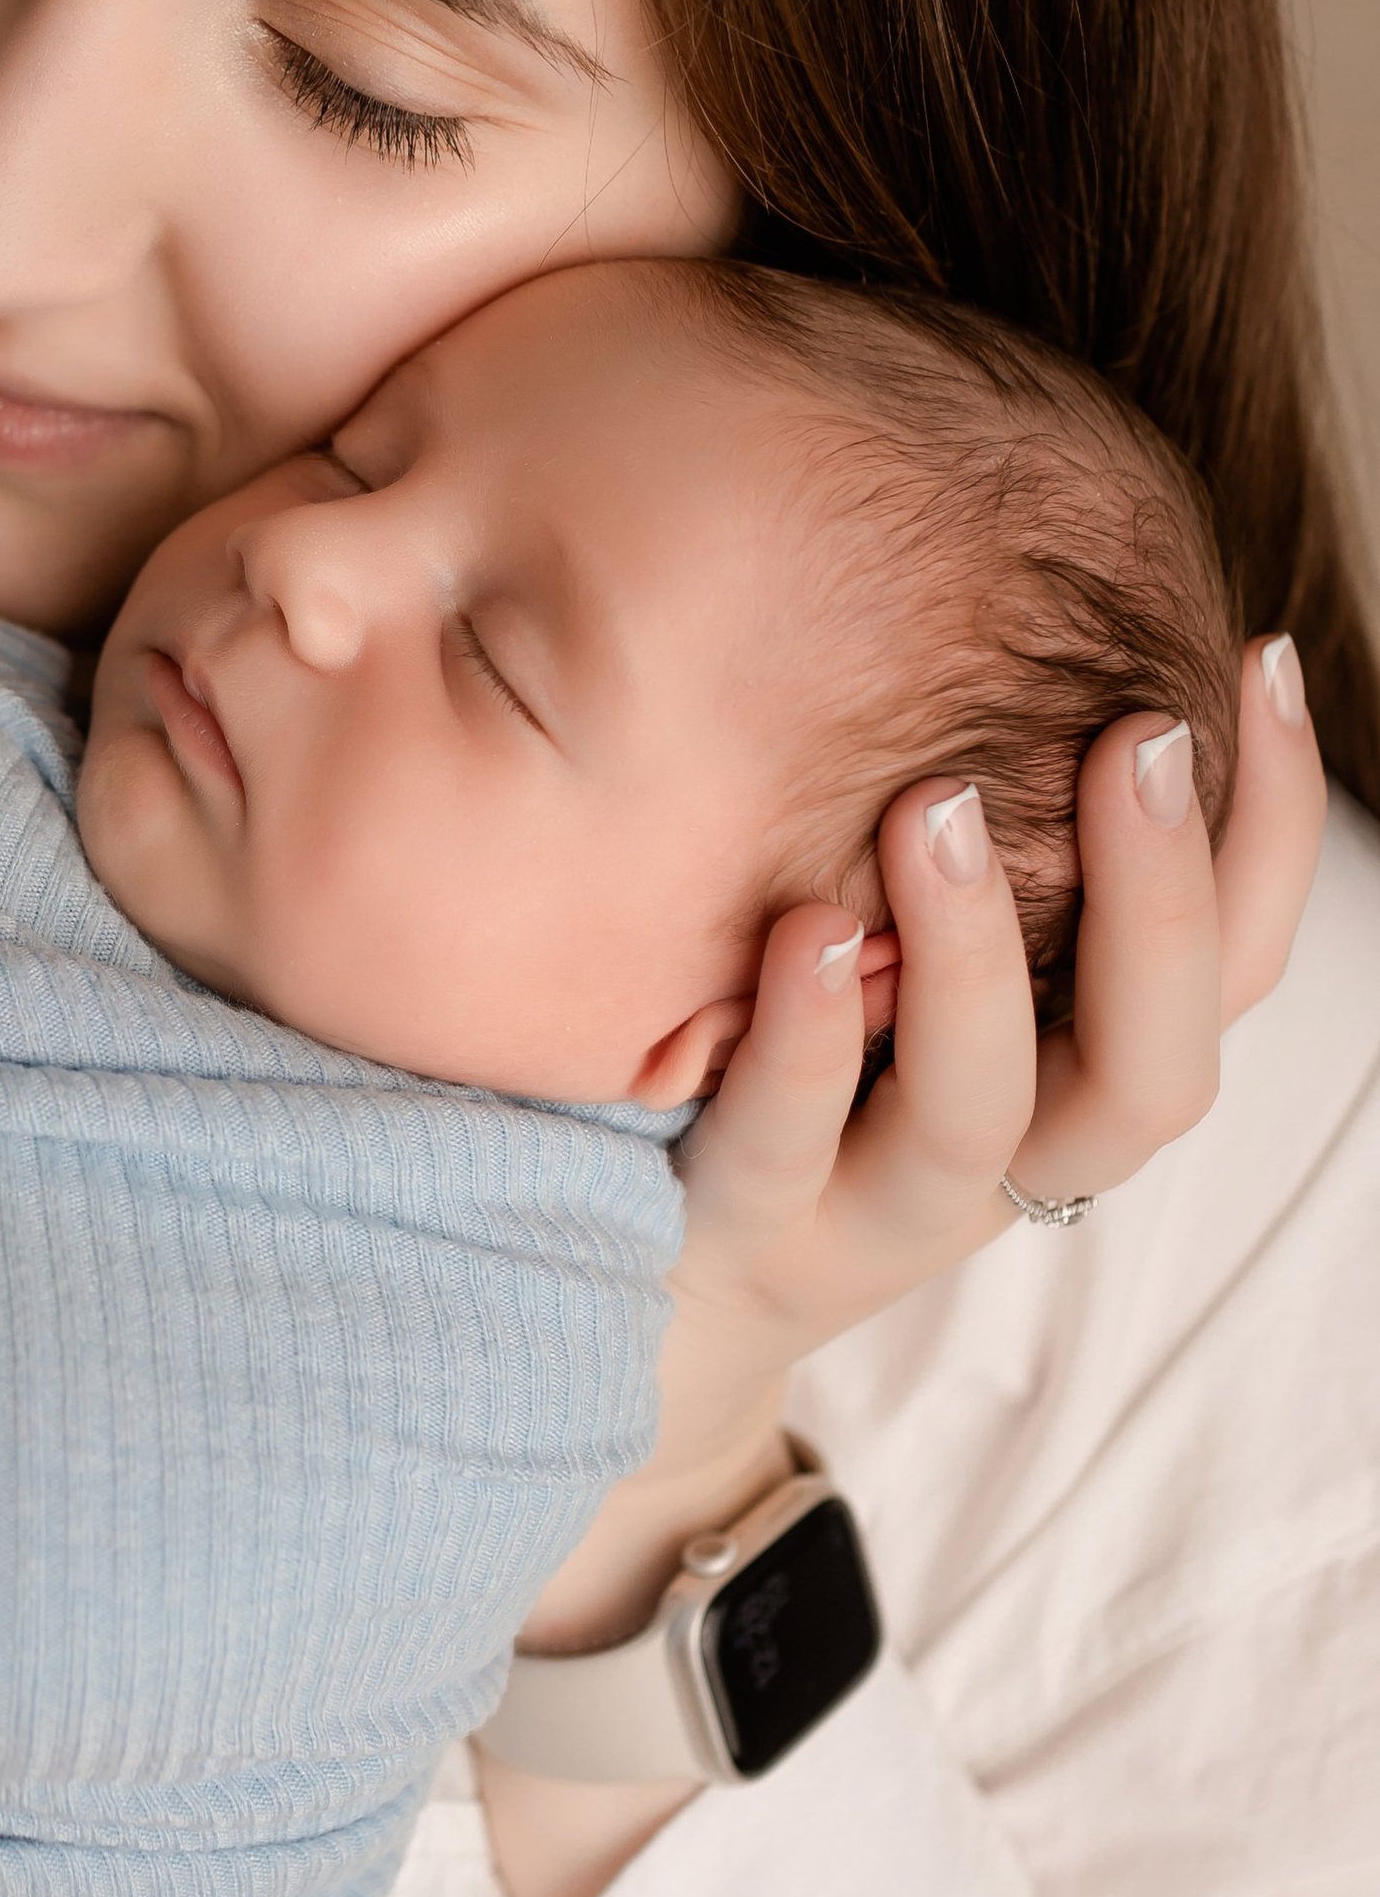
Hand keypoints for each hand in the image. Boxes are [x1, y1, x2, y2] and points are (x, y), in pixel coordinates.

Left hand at [480, 644, 1324, 1896]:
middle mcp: (1004, 1160)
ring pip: (978, 1118)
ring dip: (977, 959)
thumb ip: (969, 842)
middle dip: (1165, 904)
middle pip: (1152, 1072)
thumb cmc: (782, 1064)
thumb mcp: (902, 964)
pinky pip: (781, 1147)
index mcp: (1073, 1080)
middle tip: (1140, 735)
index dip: (1272, 831)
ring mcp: (872, 1212)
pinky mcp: (740, 1230)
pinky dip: (803, 1041)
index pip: (1232, 975)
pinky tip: (804, 934)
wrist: (624, 1271)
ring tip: (945, 809)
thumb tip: (1033, 625)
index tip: (1257, 664)